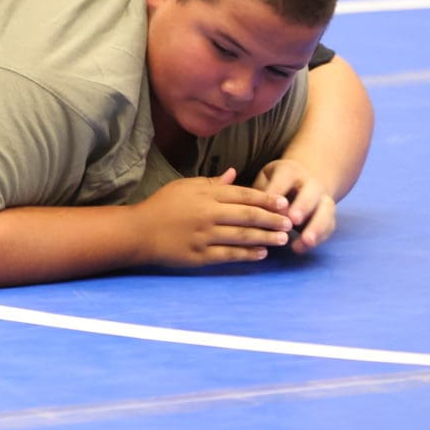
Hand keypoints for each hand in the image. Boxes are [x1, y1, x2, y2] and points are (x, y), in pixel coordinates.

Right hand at [133, 168, 292, 267]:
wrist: (139, 231)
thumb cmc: (162, 205)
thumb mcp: (185, 186)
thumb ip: (211, 182)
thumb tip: (233, 174)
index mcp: (206, 194)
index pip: (243, 195)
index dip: (266, 199)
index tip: (283, 203)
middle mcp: (208, 214)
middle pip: (247, 216)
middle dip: (272, 219)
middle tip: (290, 222)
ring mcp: (204, 236)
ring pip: (242, 236)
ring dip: (266, 237)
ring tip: (283, 239)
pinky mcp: (200, 255)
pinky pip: (229, 255)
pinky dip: (247, 254)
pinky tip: (262, 253)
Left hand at [252, 159, 336, 254]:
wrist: (303, 182)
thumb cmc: (273, 183)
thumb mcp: (264, 180)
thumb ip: (259, 192)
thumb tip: (250, 210)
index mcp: (289, 171)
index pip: (285, 177)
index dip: (279, 190)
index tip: (272, 206)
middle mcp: (310, 183)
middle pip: (310, 193)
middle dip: (303, 206)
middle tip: (293, 220)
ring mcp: (322, 198)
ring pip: (326, 210)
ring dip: (317, 226)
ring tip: (306, 241)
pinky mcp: (328, 215)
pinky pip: (329, 225)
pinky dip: (318, 238)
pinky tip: (301, 248)